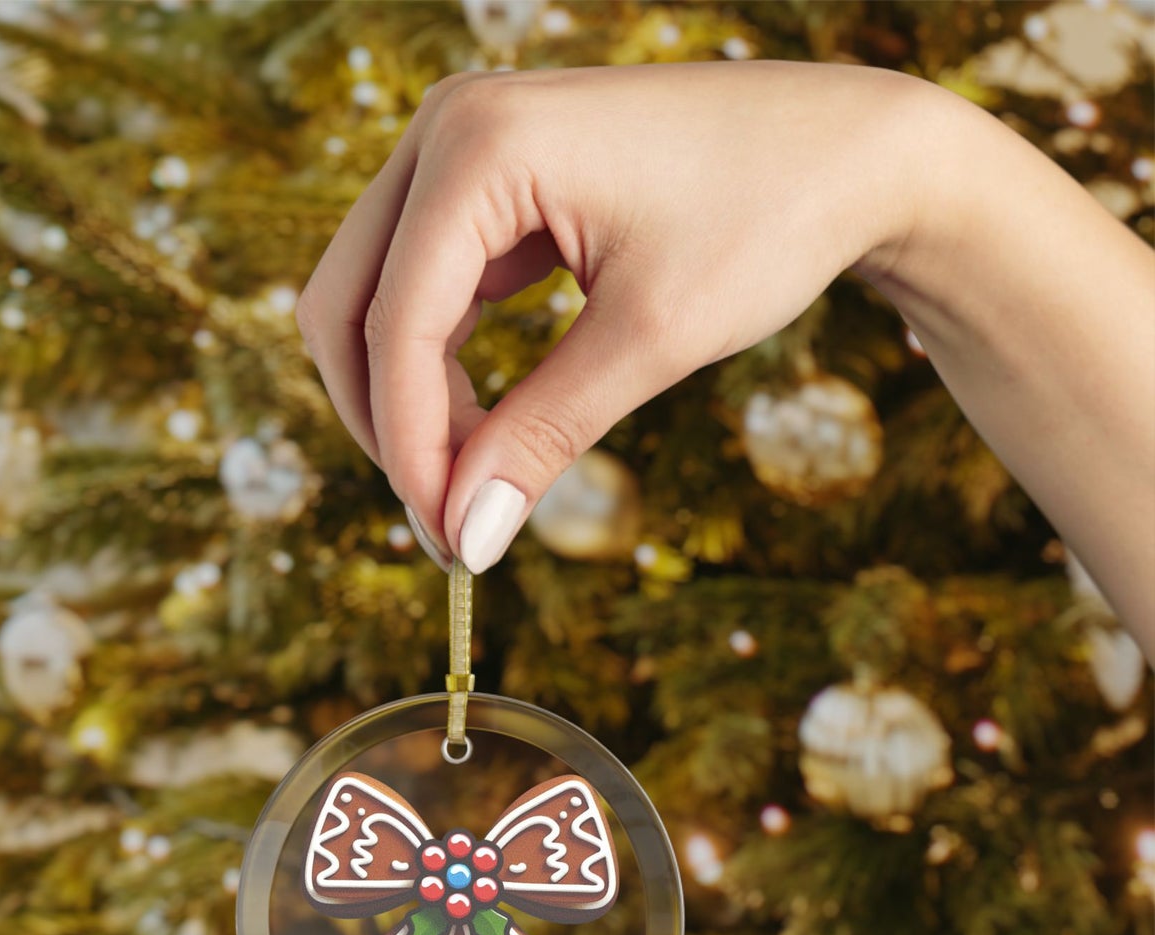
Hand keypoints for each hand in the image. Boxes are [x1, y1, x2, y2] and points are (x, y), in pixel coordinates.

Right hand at [296, 61, 931, 571]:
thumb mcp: (650, 341)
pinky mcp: (488, 184)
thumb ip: (542, 437)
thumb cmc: (768, 219)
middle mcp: (449, 130)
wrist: (851, 152)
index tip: (449, 540)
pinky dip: (441, 368)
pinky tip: (487, 429)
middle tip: (447, 522)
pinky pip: (425, 290)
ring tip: (474, 486)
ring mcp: (463, 151)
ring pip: (375, 302)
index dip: (410, 448)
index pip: (395, 325)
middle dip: (387, 424)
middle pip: (346, 307)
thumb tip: (466, 537)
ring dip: (408, 403)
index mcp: (481, 146)